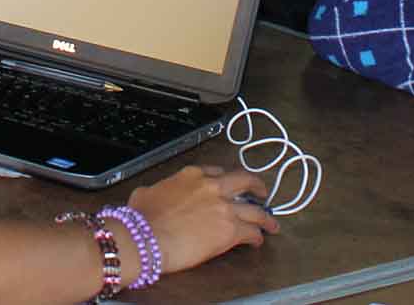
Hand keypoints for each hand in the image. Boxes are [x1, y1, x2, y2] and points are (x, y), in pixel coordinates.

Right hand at [126, 165, 276, 275]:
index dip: (225, 180)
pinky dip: (258, 237)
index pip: (217, 172)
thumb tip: (152, 195)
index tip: (228, 187)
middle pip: (244, 181)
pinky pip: (252, 232)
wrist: (146, 238)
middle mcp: (212, 186)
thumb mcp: (145, 193)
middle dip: (256, 186)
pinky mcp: (230, 229)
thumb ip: (157, 190)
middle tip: (261, 193)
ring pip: (255, 209)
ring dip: (265, 217)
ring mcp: (224, 207)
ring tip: (271, 223)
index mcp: (192, 175)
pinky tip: (258, 241)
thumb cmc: (141, 219)